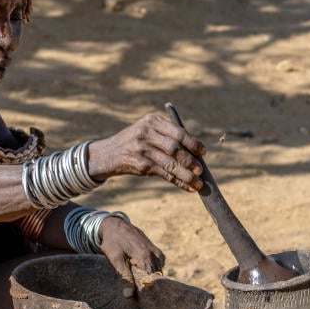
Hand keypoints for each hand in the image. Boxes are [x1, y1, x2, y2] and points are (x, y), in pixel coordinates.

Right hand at [87, 114, 205, 191]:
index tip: (203, 152)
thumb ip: (166, 137)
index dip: (193, 143)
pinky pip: (163, 174)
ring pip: (170, 163)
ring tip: (198, 184)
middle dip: (190, 160)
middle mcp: (147, 133)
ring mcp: (142, 148)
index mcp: (152, 121)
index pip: (177, 132)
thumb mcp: (146, 132)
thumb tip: (195, 154)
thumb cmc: (133, 143)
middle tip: (201, 170)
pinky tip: (187, 187)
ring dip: (186, 175)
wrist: (106, 154)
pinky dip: (177, 181)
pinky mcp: (139, 164)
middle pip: (175, 147)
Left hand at [97, 214, 164, 297]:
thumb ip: (124, 278)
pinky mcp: (155, 250)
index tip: (140, 295)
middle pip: (157, 276)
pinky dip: (152, 269)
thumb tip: (128, 296)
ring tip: (138, 280)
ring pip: (159, 270)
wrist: (114, 225)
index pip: (152, 280)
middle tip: (136, 289)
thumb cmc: (113, 242)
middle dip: (148, 283)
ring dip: (150, 276)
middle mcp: (154, 254)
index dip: (146, 289)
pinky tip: (142, 271)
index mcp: (146, 256)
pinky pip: (159, 264)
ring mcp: (156, 251)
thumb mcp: (116, 261)